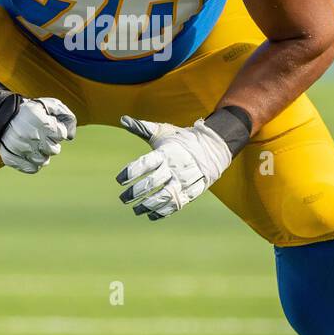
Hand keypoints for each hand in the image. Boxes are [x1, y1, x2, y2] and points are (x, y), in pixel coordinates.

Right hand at [0, 97, 76, 173]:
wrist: (1, 115)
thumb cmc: (29, 111)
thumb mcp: (48, 104)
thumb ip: (65, 115)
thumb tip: (70, 136)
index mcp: (40, 121)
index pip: (61, 135)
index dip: (57, 131)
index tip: (49, 127)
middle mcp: (30, 136)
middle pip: (54, 150)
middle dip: (51, 143)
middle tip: (42, 137)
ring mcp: (20, 149)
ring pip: (43, 161)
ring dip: (42, 154)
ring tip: (36, 145)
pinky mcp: (12, 158)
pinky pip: (31, 168)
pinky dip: (33, 163)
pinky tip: (30, 154)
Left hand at [116, 115, 231, 219]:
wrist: (214, 146)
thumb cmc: (183, 140)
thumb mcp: (163, 132)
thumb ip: (142, 128)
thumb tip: (123, 119)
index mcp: (166, 152)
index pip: (144, 164)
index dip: (130, 172)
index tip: (119, 180)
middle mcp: (175, 167)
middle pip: (152, 183)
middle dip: (135, 192)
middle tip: (123, 198)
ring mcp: (185, 180)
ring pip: (164, 197)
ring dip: (147, 205)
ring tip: (136, 210)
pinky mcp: (193, 191)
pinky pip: (177, 204)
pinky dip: (163, 212)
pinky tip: (151, 215)